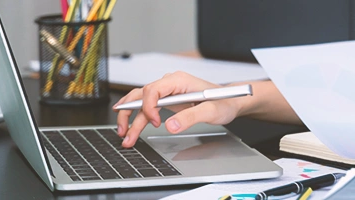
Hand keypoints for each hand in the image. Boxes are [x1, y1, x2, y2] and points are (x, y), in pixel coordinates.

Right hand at [113, 71, 242, 147]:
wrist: (230, 102)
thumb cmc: (223, 102)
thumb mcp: (211, 111)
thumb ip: (191, 117)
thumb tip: (170, 125)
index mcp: (179, 80)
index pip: (153, 90)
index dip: (149, 106)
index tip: (155, 122)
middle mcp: (170, 84)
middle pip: (141, 95)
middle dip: (129, 113)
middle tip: (124, 131)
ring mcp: (167, 92)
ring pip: (141, 103)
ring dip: (130, 118)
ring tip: (124, 135)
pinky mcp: (168, 101)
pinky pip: (148, 108)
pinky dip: (138, 118)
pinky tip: (129, 127)